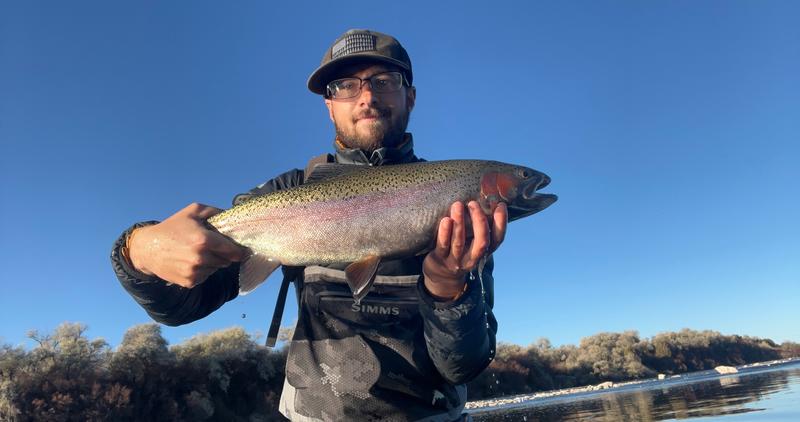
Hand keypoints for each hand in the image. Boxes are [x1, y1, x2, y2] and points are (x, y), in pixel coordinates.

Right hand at [128, 203, 245, 287]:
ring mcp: (195, 272)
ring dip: (214, 262)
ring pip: (216, 269)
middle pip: (227, 261)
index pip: (233, 250)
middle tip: (216, 247)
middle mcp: (200, 258)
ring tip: (200, 252)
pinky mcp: (189, 281)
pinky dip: (203, 270)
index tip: (244, 250)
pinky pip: (205, 276)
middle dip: (225, 255)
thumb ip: (215, 211)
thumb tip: (233, 215)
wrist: (148, 248)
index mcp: (204, 240)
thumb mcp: (193, 211)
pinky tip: (192, 261)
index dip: (240, 250)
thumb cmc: (172, 227)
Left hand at [422, 201, 506, 299]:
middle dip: (479, 222)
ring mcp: (456, 260)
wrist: (440, 274)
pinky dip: (445, 233)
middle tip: (473, 203)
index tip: (501, 206)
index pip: (497, 240)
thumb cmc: (458, 250)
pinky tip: (446, 220)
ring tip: (458, 205)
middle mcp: (472, 258)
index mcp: (483, 252)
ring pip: (459, 243)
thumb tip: (485, 199)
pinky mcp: (440, 259)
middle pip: (481, 242)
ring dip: (460, 223)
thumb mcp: (471, 241)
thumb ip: (478, 226)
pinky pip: (443, 246)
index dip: (501, 224)